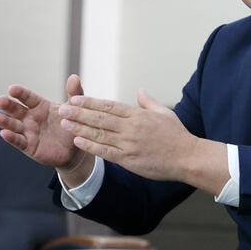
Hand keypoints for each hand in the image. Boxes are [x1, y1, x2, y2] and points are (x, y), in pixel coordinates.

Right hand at [0, 75, 91, 178]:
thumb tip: (74, 76)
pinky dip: (11, 138)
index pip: (28, 97)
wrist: (76, 148)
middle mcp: (31, 117)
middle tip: (0, 100)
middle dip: (8, 105)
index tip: (12, 88)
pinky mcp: (29, 146)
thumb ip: (74, 93)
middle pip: (16, 110)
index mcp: (40, 105)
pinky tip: (4, 133)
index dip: (20, 93)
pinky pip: (19, 141)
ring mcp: (28, 132)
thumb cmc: (72, 124)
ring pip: (14, 125)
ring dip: (5, 121)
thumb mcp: (74, 107)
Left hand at [58, 90, 228, 193]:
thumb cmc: (177, 135)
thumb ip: (149, 102)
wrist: (187, 157)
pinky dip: (91, 146)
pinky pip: (106, 152)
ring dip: (80, 128)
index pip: (110, 106)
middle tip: (62, 108)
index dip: (91, 102)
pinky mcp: (129, 159)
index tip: (76, 98)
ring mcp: (129, 144)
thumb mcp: (164, 113)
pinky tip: (78, 141)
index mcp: (139, 115)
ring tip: (64, 123)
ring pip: (99, 134)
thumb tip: (139, 91)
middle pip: (100, 118)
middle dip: (79, 112)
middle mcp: (131, 128)